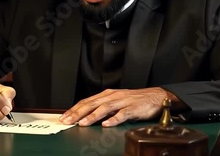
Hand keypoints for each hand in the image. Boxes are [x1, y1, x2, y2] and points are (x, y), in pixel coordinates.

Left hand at [59, 87, 183, 126]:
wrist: (155, 97)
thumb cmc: (135, 100)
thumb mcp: (116, 101)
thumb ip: (102, 107)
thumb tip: (85, 115)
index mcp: (107, 94)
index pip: (86, 101)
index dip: (74, 109)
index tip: (64, 116)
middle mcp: (113, 96)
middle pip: (92, 104)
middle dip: (78, 113)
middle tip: (67, 121)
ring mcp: (122, 102)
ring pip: (104, 108)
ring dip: (92, 116)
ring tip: (83, 123)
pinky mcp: (133, 108)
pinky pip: (122, 114)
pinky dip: (114, 119)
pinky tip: (106, 124)